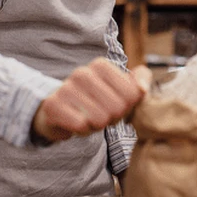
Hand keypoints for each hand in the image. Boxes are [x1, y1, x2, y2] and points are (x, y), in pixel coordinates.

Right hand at [31, 58, 148, 142]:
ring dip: (96, 126)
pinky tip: (75, 123)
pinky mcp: (53, 105)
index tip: (114, 104)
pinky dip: (82, 130)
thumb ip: (140, 81)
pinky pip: (80, 125)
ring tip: (87, 118)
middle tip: (100, 114)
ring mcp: (66, 88)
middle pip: (117, 108)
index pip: (133, 94)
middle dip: (112, 118)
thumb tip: (142, 89)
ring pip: (100, 118)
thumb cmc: (95, 101)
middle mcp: (82, 73)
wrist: (58, 111)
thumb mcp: (120, 89)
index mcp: (101, 65)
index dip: (127, 106)